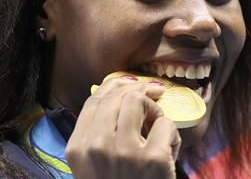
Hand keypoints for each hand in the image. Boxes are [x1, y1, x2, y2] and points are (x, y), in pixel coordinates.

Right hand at [65, 78, 181, 178]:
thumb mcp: (93, 165)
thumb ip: (97, 135)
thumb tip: (120, 94)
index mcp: (78, 149)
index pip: (95, 100)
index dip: (116, 85)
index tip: (133, 84)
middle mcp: (97, 147)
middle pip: (119, 96)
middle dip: (140, 93)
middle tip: (155, 97)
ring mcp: (126, 152)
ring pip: (140, 102)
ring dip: (155, 110)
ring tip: (158, 127)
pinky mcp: (154, 160)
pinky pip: (166, 124)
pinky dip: (172, 134)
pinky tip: (170, 150)